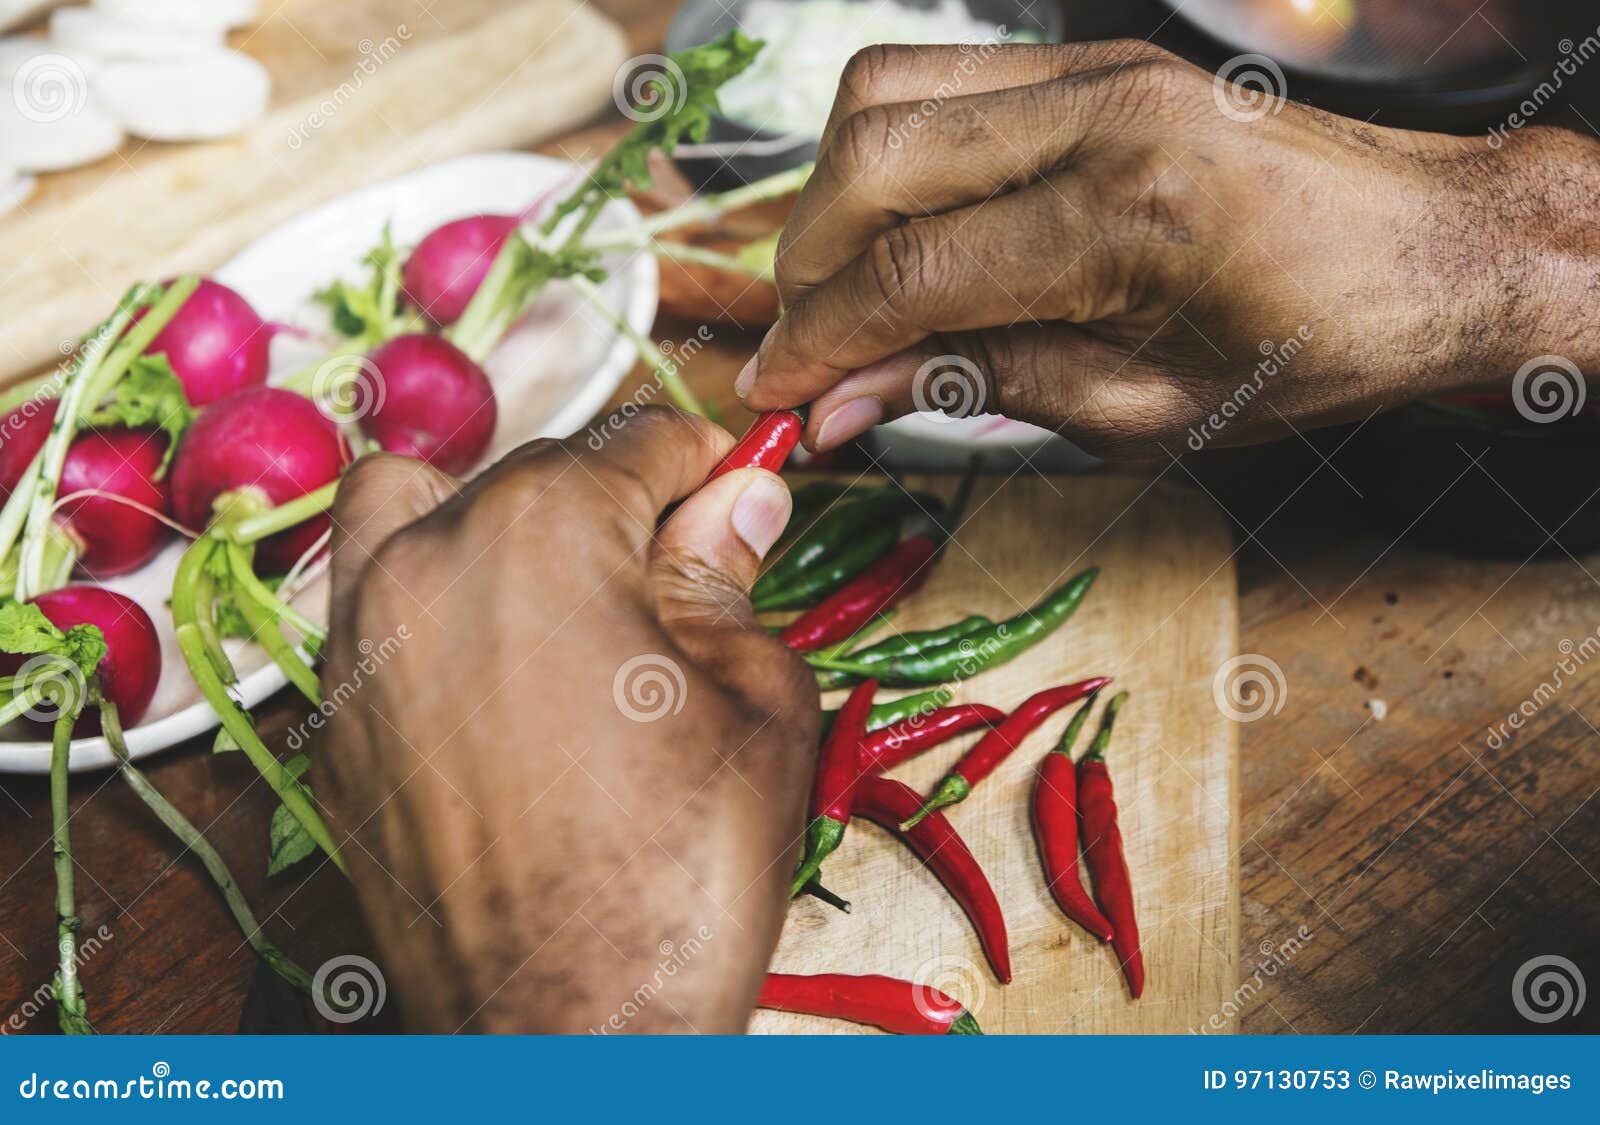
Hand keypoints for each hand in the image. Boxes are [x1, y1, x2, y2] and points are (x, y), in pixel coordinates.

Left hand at [313, 408, 817, 1032]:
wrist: (570, 1034)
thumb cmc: (680, 873)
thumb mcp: (756, 701)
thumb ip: (729, 576)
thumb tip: (736, 500)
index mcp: (541, 531)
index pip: (635, 439)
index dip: (704, 459)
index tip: (734, 486)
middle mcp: (426, 562)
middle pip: (532, 467)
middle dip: (615, 499)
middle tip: (679, 568)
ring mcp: (361, 646)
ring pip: (407, 506)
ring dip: (489, 515)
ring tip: (560, 589)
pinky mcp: (333, 726)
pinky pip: (373, 610)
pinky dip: (433, 600)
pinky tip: (503, 674)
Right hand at [739, 42, 1598, 455]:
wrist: (1424, 247)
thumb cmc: (1309, 347)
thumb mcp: (1146, 412)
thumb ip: (984, 388)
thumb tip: (847, 398)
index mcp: (1128, 219)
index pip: (911, 274)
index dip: (819, 343)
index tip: (774, 396)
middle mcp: (1102, 115)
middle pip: (872, 161)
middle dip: (806, 268)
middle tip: (803, 349)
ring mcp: (1094, 67)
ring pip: (883, 94)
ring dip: (832, 198)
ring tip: (842, 288)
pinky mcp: (1090, 57)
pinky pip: (937, 78)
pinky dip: (885, 152)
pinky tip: (899, 225)